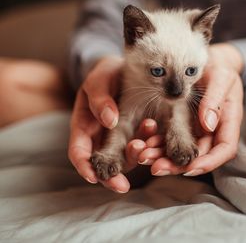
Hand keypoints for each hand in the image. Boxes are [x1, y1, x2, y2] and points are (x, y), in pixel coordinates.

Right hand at [68, 55, 156, 192]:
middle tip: (123, 185)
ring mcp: (119, 137)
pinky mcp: (136, 133)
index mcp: (84, 126)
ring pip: (124, 157)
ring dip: (134, 157)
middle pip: (102, 164)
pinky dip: (148, 144)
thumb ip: (100, 99)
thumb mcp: (98, 82)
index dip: (84, 167)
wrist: (123, 69)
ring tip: (145, 149)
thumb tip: (110, 121)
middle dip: (110, 177)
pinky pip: (142, 144)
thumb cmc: (105, 75)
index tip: (94, 177)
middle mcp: (101, 137)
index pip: (79, 152)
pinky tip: (156, 135)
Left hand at [136, 43, 243, 175]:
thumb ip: (215, 99)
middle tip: (155, 167)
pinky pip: (171, 136)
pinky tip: (143, 142)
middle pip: (199, 155)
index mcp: (228, 121)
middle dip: (177, 165)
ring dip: (163, 156)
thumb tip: (207, 125)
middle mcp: (213, 129)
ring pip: (182, 149)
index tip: (189, 168)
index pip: (224, 149)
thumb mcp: (220, 78)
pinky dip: (158, 141)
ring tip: (143, 156)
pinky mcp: (183, 122)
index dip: (208, 162)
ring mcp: (197, 127)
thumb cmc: (219, 67)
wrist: (209, 60)